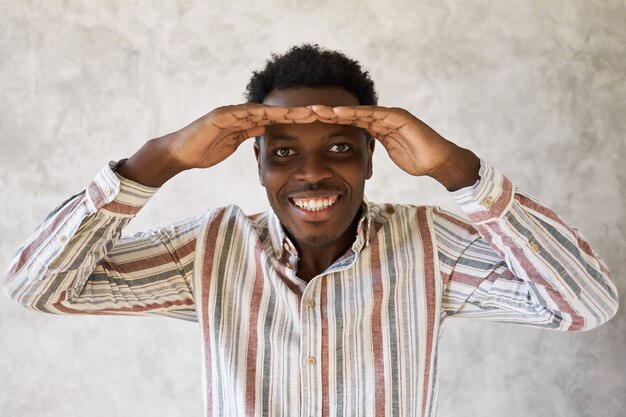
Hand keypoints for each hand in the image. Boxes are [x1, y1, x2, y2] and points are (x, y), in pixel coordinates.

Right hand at [169, 103, 317, 168]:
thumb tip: (264, 128)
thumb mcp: (233, 143)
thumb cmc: (205, 150)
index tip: (314, 123)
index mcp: (245, 122)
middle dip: (296, 113)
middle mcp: (240, 114)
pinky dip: (258, 113)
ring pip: (262, 110)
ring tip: (304, 113)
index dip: (294, 120)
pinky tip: (275, 114)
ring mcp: (230, 113)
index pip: (275, 120)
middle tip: (319, 113)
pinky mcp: (220, 116)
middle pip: (274, 112)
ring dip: (284, 111)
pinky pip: (242, 114)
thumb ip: (248, 134)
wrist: (181, 153)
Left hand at [309, 105, 479, 189]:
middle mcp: (382, 118)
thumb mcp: (390, 153)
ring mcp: (390, 115)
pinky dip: (355, 113)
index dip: (331, 122)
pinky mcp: (398, 117)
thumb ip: (377, 147)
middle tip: (306, 111)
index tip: (312, 124)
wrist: (438, 161)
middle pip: (350, 113)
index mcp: (378, 127)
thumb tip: (364, 152)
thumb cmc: (417, 159)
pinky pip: (373, 114)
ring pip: (358, 111)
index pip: (350, 123)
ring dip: (336, 110)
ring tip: (316, 110)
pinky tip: (338, 113)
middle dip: (329, 113)